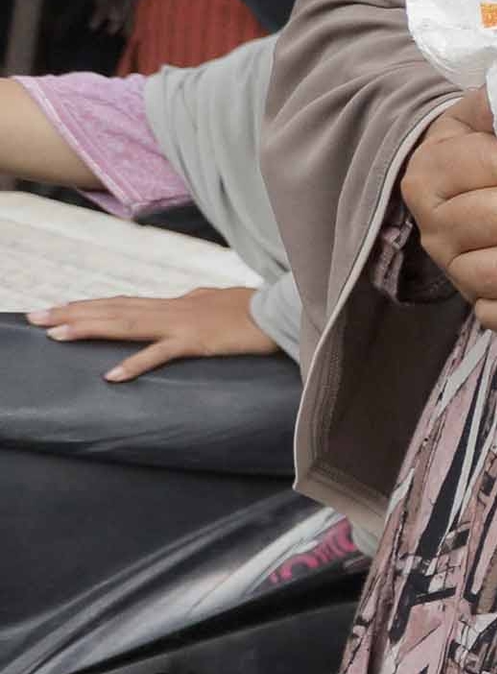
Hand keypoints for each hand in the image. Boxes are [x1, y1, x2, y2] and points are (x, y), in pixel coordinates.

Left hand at [30, 285, 275, 379]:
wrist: (283, 309)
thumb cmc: (255, 308)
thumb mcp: (218, 301)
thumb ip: (196, 302)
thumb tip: (184, 298)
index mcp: (175, 304)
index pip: (121, 302)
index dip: (88, 305)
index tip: (56, 308)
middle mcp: (171, 309)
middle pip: (113, 310)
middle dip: (72, 314)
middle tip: (35, 318)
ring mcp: (182, 325)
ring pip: (126, 325)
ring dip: (90, 329)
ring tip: (56, 335)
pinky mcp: (198, 342)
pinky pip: (161, 354)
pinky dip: (136, 363)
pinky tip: (112, 375)